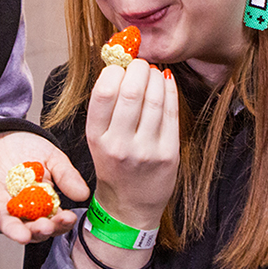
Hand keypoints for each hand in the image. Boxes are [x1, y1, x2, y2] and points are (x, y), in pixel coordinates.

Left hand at [0, 130, 89, 244]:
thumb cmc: (25, 147)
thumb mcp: (51, 157)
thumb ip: (66, 175)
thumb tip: (83, 194)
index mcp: (38, 205)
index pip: (51, 220)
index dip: (60, 223)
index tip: (68, 218)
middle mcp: (17, 209)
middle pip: (28, 228)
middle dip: (38, 231)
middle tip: (46, 228)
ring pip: (4, 222)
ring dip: (12, 230)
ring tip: (22, 235)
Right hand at [86, 60, 179, 229]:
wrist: (130, 204)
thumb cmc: (114, 165)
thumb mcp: (98, 139)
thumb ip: (106, 107)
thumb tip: (121, 66)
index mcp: (96, 137)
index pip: (103, 92)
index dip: (113, 71)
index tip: (119, 66)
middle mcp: (119, 144)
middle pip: (130, 92)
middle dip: (138, 69)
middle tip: (140, 63)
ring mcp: (145, 150)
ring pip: (154, 99)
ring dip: (155, 77)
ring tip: (153, 72)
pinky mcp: (168, 154)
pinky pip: (171, 113)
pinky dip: (169, 90)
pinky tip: (166, 82)